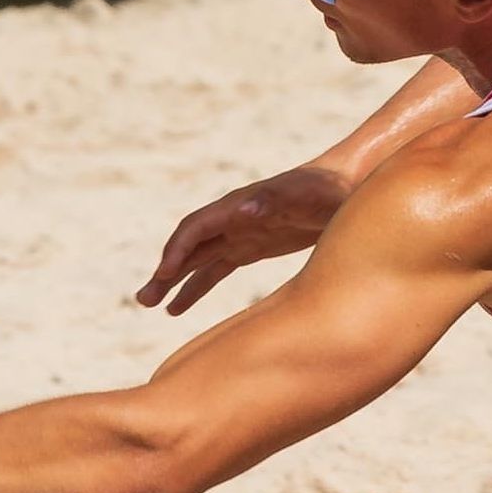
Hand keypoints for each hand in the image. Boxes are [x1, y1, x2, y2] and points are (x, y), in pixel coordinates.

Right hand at [136, 164, 352, 314]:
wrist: (346, 184)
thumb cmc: (326, 189)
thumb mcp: (304, 196)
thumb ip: (272, 200)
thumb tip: (243, 208)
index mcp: (238, 205)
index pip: (196, 229)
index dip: (177, 251)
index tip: (163, 276)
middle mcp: (232, 218)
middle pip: (189, 246)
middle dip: (165, 272)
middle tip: (144, 300)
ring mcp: (240, 233)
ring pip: (197, 261)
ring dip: (173, 282)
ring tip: (151, 306)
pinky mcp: (252, 246)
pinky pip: (214, 269)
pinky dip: (195, 287)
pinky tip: (178, 308)